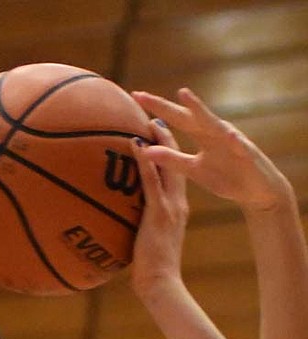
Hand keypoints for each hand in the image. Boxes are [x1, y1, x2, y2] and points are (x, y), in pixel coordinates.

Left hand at [129, 120, 188, 300]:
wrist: (161, 283)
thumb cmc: (150, 270)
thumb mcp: (144, 243)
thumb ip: (137, 229)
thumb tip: (117, 224)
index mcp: (175, 209)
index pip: (174, 174)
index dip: (169, 154)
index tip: (159, 135)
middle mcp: (177, 203)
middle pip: (175, 163)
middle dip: (167, 139)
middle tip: (155, 116)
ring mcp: (170, 207)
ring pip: (167, 167)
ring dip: (159, 142)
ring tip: (148, 120)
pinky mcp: (160, 214)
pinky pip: (152, 183)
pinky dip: (145, 163)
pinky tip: (136, 146)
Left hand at [132, 88, 290, 213]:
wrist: (256, 190)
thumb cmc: (225, 176)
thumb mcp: (193, 170)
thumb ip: (172, 159)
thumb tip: (145, 150)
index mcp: (202, 136)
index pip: (176, 119)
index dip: (157, 108)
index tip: (134, 95)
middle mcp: (215, 132)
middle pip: (188, 115)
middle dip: (166, 105)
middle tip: (143, 95)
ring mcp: (232, 141)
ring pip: (214, 124)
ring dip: (201, 110)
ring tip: (184, 95)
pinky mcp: (247, 155)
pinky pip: (240, 147)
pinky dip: (234, 141)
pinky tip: (228, 134)